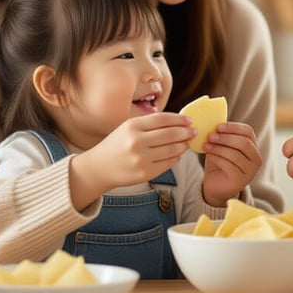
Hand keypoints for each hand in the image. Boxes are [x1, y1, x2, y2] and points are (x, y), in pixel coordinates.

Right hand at [69, 113, 191, 208]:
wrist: (99, 168)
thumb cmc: (116, 145)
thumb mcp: (127, 128)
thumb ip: (149, 124)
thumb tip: (178, 122)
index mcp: (132, 126)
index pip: (163, 119)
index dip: (179, 119)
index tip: (189, 120)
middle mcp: (137, 142)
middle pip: (170, 134)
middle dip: (185, 132)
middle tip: (193, 131)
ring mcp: (141, 159)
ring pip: (172, 149)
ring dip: (183, 145)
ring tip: (186, 142)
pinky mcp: (145, 173)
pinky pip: (168, 163)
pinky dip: (176, 157)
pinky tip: (177, 154)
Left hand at [202, 122, 261, 206]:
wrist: (215, 185)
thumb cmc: (219, 162)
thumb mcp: (221, 146)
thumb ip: (221, 135)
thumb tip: (214, 120)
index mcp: (253, 147)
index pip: (248, 132)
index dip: (233, 127)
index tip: (218, 126)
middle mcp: (256, 159)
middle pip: (244, 143)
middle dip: (226, 138)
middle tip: (210, 135)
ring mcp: (250, 172)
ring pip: (235, 155)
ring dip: (219, 148)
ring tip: (206, 145)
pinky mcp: (240, 181)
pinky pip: (229, 166)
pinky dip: (218, 158)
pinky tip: (209, 155)